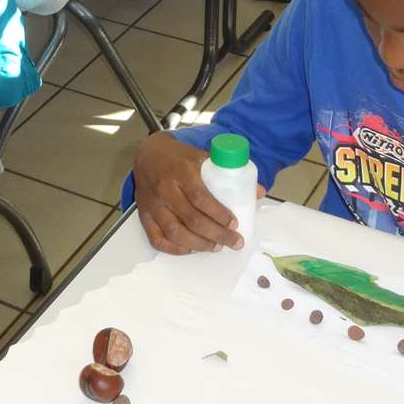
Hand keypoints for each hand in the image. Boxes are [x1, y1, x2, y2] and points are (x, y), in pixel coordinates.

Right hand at [135, 133, 257, 254]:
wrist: (148, 154)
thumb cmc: (180, 157)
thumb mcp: (204, 157)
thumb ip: (229, 173)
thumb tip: (258, 192)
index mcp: (183, 172)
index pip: (201, 198)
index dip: (219, 214)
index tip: (234, 224)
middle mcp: (166, 189)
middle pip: (191, 219)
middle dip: (216, 235)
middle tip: (234, 242)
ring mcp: (153, 204)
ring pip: (175, 232)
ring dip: (198, 244)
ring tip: (216, 247)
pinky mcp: (144, 214)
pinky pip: (156, 238)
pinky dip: (174, 248)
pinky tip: (190, 249)